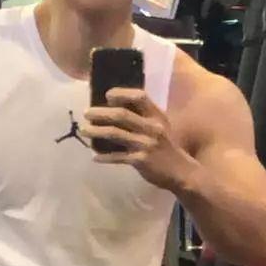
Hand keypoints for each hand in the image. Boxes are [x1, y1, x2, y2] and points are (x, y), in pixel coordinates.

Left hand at [82, 88, 197, 191]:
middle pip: (121, 115)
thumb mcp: (161, 127)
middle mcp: (151, 128)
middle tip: (86, 113)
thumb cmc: (167, 147)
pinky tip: (94, 157)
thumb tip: (116, 108)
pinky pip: (117, 157)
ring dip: (96, 132)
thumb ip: (144, 117)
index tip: (107, 95)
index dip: (122, 94)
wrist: (181, 172)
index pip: (140, 97)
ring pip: (115, 134)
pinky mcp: (140, 161)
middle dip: (100, 113)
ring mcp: (145, 145)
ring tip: (84, 130)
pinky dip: (104, 157)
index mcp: (157, 116)